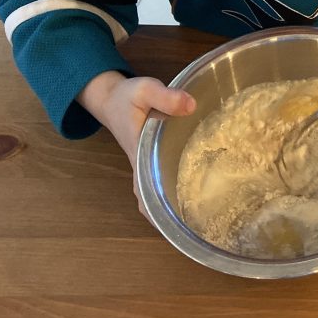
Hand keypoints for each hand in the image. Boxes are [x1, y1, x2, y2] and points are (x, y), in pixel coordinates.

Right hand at [78, 71, 196, 216]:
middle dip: (172, 217)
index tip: (178, 227)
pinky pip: (163, 182)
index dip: (160, 213)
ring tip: (206, 216)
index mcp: (139, 154)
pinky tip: (200, 193)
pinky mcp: (152, 161)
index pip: (147, 192)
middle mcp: (142, 167)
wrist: (111, 98)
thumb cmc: (127, 96)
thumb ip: (165, 97)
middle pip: (153, 202)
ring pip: (158, 195)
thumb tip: (190, 107)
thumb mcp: (144, 90)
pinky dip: (175, 191)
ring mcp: (146, 166)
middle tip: (202, 226)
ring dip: (174, 206)